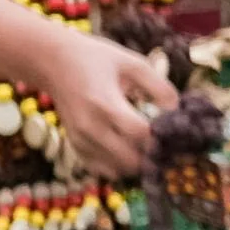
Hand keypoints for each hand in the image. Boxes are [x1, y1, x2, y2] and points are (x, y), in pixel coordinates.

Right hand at [36, 27, 180, 178]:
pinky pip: (102, 170)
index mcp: (105, 103)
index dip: (162, 135)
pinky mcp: (75, 146)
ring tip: (148, 148)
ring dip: (137, 163)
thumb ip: (159, 86)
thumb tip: (177, 111)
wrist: (51, 63)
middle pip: (131, 159)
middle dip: (152, 154)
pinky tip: (128, 151)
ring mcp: (80, 139)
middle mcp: (90, 127)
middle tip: (166, 144)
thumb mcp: (131, 62)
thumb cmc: (95, 59)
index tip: (174, 130)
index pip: (140, 133)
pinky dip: (119, 167)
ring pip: (118, 170)